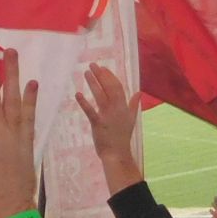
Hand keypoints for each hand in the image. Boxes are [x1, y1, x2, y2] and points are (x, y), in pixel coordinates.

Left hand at [74, 64, 142, 192]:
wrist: (117, 153)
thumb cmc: (122, 136)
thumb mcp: (131, 119)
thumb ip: (133, 105)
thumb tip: (139, 92)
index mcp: (124, 107)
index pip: (118, 87)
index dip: (111, 77)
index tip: (104, 68)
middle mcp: (117, 109)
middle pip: (109, 88)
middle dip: (101, 75)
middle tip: (92, 65)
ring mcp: (108, 116)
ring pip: (100, 96)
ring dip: (93, 83)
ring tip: (86, 73)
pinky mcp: (98, 124)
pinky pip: (91, 111)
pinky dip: (84, 103)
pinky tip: (77, 94)